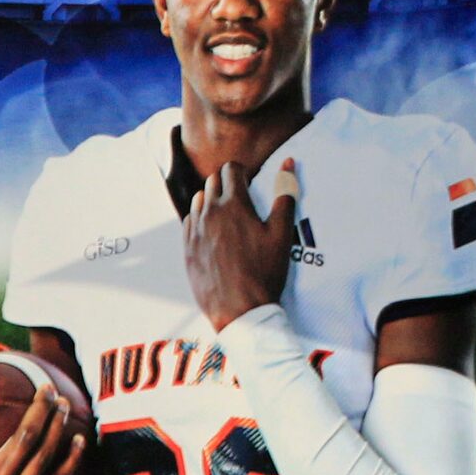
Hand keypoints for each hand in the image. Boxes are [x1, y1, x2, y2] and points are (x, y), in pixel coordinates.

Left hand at [183, 157, 296, 329]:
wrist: (239, 310)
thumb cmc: (265, 271)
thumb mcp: (282, 233)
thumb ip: (285, 194)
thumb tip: (288, 164)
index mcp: (234, 205)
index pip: (230, 170)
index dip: (243, 171)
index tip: (251, 181)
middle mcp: (209, 213)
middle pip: (213, 182)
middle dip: (228, 183)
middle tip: (244, 199)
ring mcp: (194, 231)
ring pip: (199, 200)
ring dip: (213, 199)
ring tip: (229, 215)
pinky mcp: (187, 248)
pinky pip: (189, 221)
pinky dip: (201, 219)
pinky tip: (215, 232)